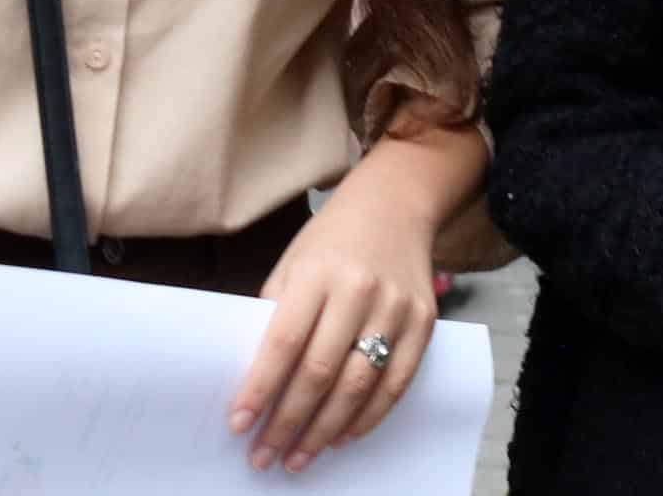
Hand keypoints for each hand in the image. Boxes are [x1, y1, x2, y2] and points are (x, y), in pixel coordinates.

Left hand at [228, 182, 437, 472]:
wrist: (394, 205)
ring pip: (358, 385)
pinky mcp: (423, 322)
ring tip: (298, 456)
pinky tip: (342, 436)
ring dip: (324, 430)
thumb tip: (257, 381)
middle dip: (287, 423)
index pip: (283, 342)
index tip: (239, 424)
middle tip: (264, 456)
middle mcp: (359, 291)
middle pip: (320, 372)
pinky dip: (368, 417)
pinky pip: (396, 382)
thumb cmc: (331, 239)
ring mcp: (396, 308)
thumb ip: (276, 315)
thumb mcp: (292, 264)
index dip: (259, 388)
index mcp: (317, 274)